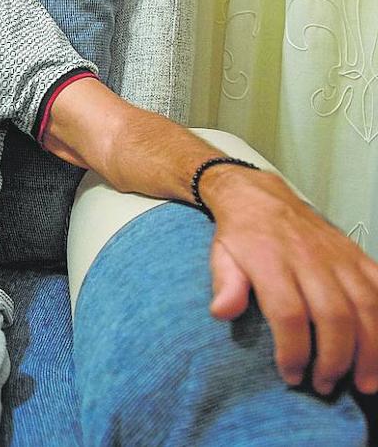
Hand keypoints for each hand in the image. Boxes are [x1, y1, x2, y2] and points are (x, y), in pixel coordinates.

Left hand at [205, 166, 377, 394]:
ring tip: (364, 384)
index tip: (291, 376)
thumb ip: (225, 284)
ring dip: (371, 351)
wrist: (262, 197)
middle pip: (334, 316)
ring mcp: (339, 257)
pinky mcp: (359, 257)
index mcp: (271, 260)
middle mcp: (310, 259)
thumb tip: (222, 312)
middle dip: (335, 359)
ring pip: (367, 308)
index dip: (293, 350)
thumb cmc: (240, 237)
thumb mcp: (220, 256)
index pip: (289, 313)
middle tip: (326, 386)